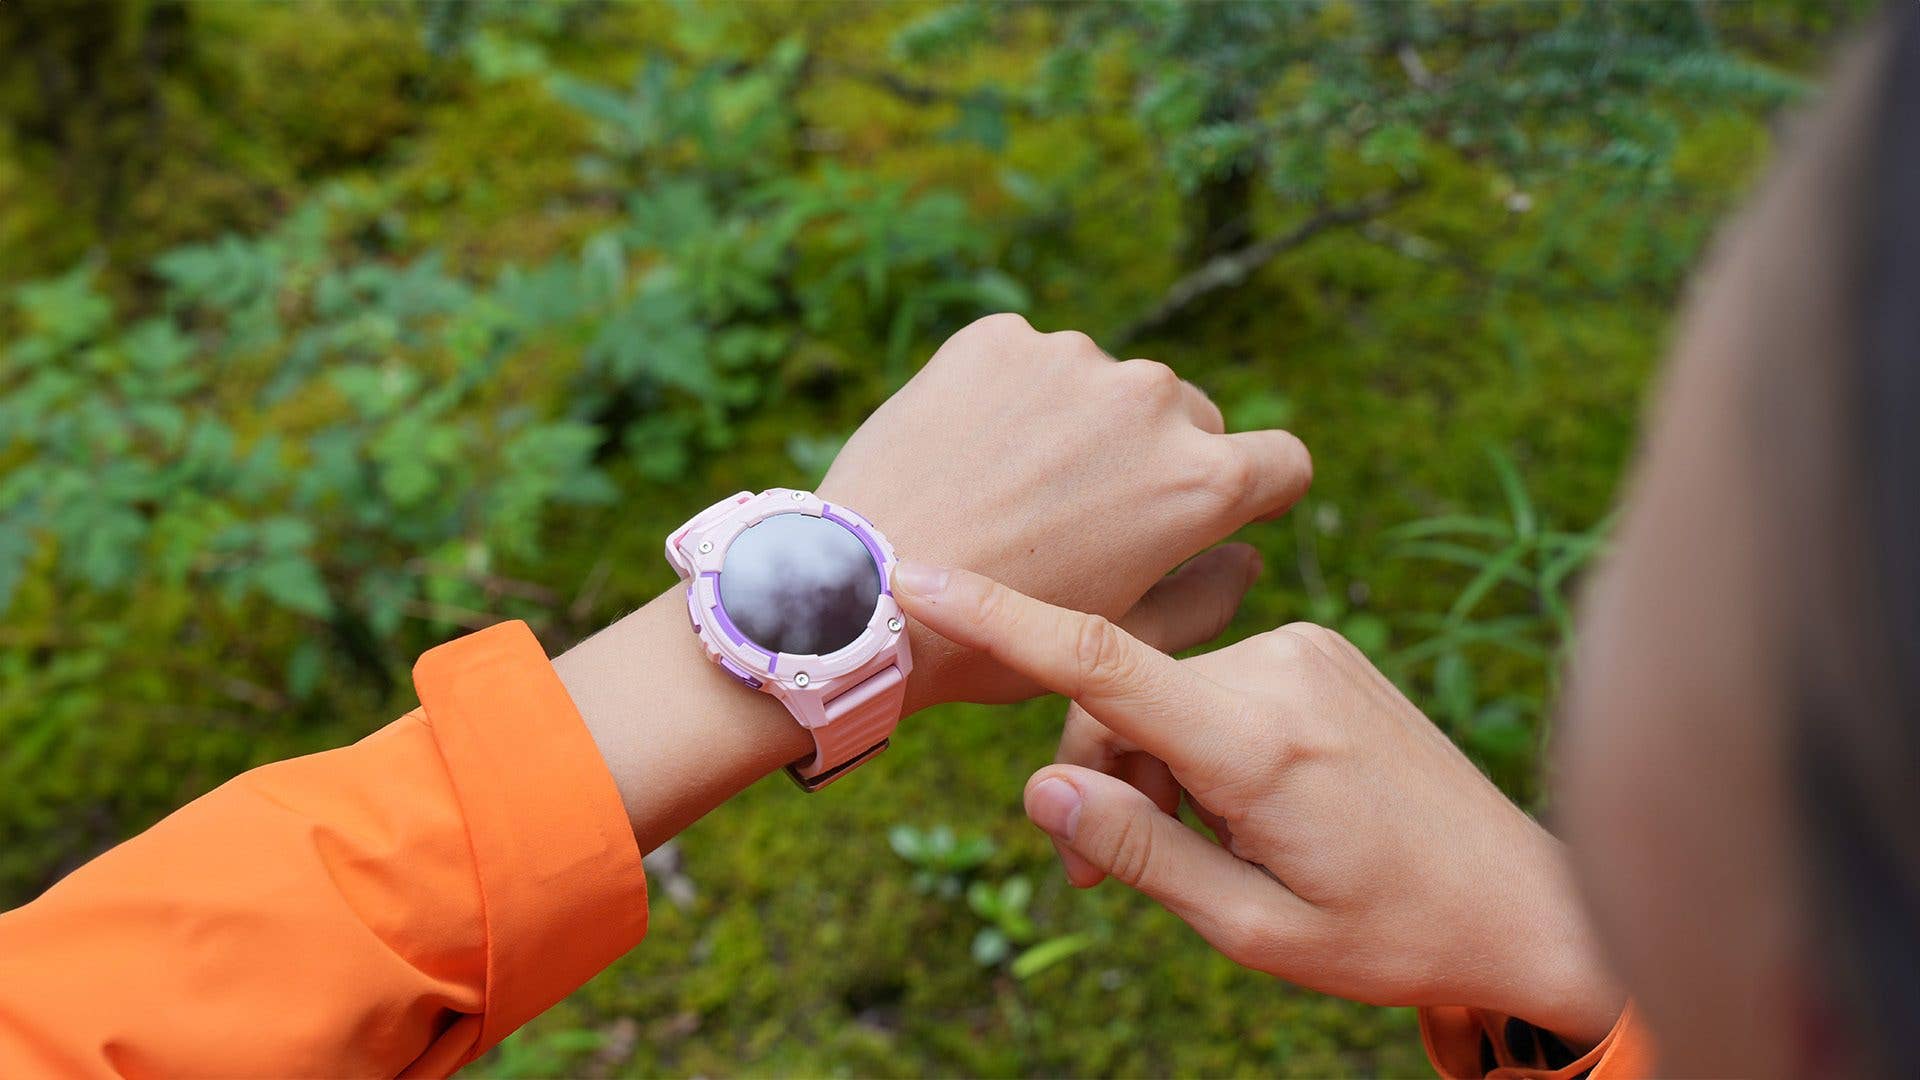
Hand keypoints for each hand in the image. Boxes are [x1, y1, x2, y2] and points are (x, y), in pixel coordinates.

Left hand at [817, 313, 1309, 713]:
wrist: (860, 592)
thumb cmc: (994, 641)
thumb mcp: (1119, 643)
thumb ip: (1208, 600)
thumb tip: (1247, 560)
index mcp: (1200, 481)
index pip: (1282, 462)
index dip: (1257, 493)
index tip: (1214, 513)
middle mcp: (1151, 400)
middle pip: (1189, 419)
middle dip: (1155, 460)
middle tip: (1080, 520)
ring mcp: (1072, 359)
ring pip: (1103, 389)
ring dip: (1079, 427)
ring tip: (1008, 494)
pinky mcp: (998, 338)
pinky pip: (1028, 362)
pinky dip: (1010, 399)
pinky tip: (966, 457)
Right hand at [891, 563, 1625, 1047]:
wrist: (1523, 903)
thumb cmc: (1389, 934)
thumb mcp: (1253, 929)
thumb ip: (1139, 854)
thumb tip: (1040, 787)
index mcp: (1259, 740)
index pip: (1099, 661)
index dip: (997, 618)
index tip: (913, 577)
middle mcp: (1281, 667)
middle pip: (1121, 700)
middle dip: (1098, 777)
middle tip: (1093, 875)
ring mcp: (1307, 651)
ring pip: (1165, 697)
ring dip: (1152, 768)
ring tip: (1197, 854)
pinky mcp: (1319, 654)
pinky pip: (1213, 687)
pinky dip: (1196, 743)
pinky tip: (1238, 811)